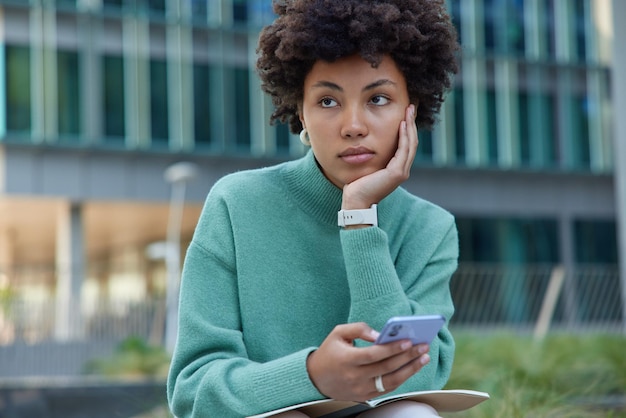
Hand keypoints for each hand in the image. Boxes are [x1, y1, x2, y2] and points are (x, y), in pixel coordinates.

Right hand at [306, 322, 430, 401]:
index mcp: (347, 360)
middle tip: (423, 347)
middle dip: (407, 357)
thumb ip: (359, 329)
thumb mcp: (338, 333)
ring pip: (391, 381)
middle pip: (386, 368)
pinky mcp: (365, 396)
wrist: (316, 378)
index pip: (374, 355)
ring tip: (423, 358)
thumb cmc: (330, 351)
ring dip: (410, 370)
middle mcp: (354, 377)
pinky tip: (411, 368)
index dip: (392, 349)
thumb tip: (380, 334)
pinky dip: (401, 378)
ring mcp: (360, 389)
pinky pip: (387, 388)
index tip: (408, 341)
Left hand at [341, 104, 418, 209]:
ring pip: (410, 143)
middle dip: (411, 123)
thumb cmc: (357, 186)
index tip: (405, 113)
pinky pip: (403, 150)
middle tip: (411, 106)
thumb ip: (372, 157)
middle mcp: (402, 170)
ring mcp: (401, 172)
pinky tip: (402, 124)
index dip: (407, 128)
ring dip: (410, 125)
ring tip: (409, 110)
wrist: (356, 201)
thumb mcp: (367, 167)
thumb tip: (366, 143)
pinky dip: (404, 136)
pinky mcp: (397, 173)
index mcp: (396, 168)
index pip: (406, 144)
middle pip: (411, 141)